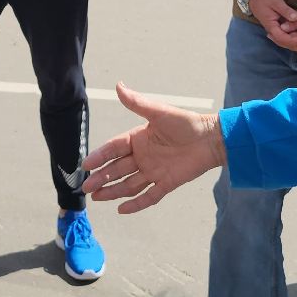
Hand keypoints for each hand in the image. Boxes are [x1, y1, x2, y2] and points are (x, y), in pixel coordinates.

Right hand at [81, 83, 225, 213]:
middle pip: (117, 169)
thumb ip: (137, 103)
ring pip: (128, 184)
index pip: (113, 149)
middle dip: (101, 178)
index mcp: (138, 139)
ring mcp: (154, 171)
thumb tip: (118, 86)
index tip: (85, 165)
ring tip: (97, 198)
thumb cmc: (186, 123)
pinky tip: (122, 210)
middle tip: (85, 187)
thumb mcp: (159, 112)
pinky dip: (136, 204)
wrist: (211, 139)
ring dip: (113, 192)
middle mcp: (143, 156)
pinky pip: (149, 196)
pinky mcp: (166, 183)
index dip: (99, 157)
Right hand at [248, 0, 296, 52]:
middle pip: (287, 44)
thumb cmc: (265, 0)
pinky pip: (290, 38)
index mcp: (272, 27)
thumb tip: (296, 17)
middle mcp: (275, 32)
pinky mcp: (281, 29)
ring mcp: (278, 32)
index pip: (283, 38)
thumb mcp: (276, 2)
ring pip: (289, 43)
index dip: (294, 40)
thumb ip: (286, 10)